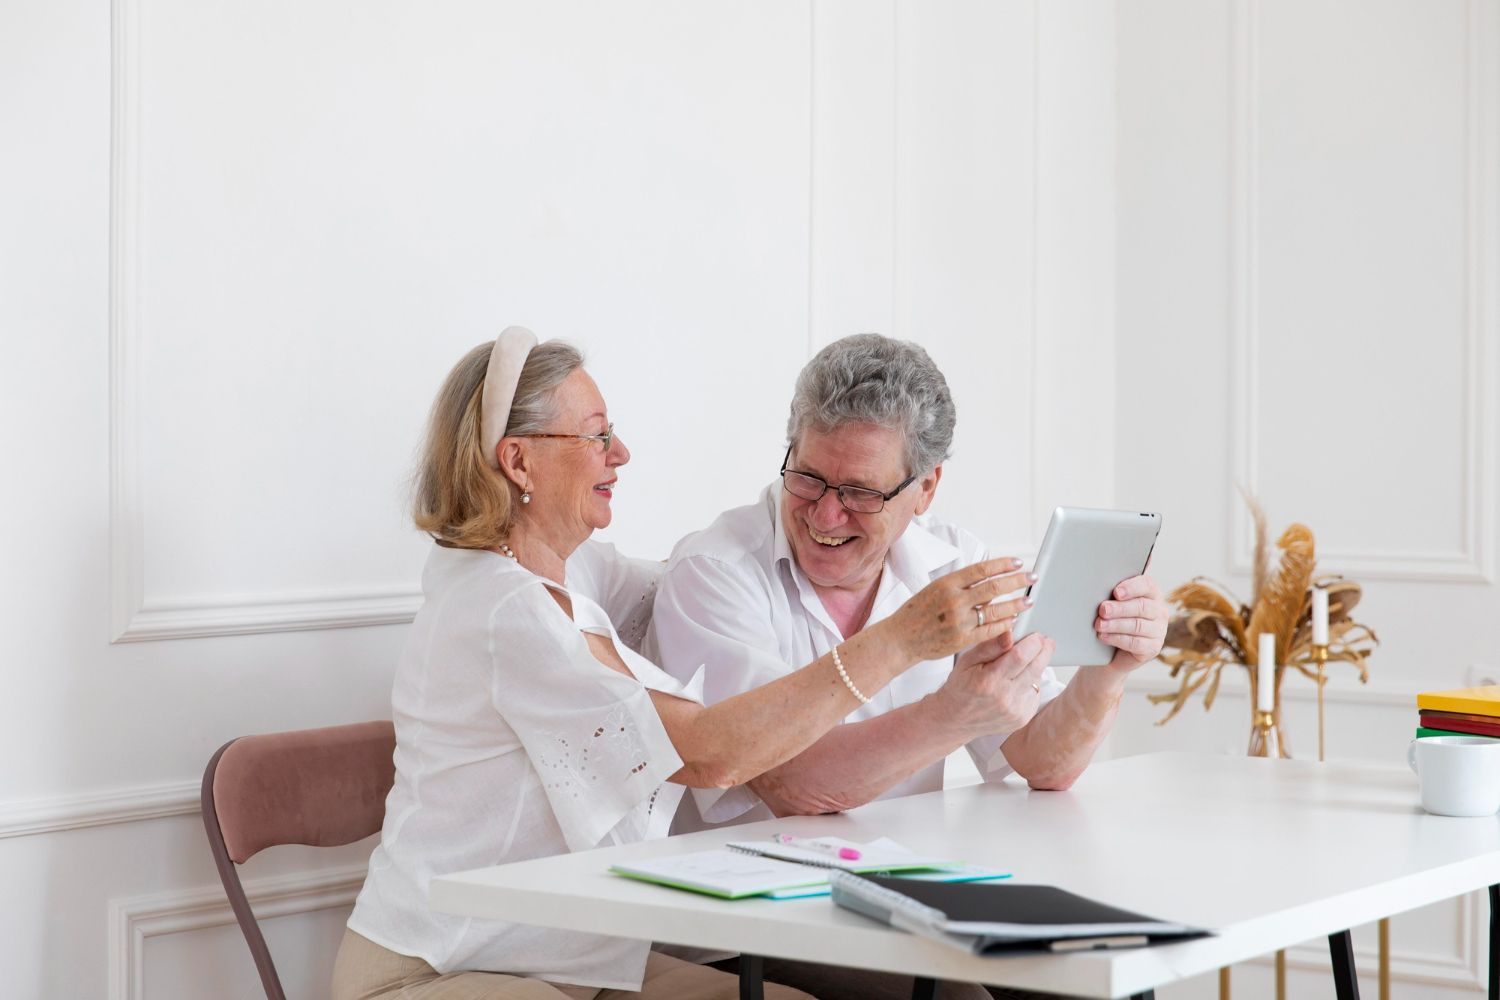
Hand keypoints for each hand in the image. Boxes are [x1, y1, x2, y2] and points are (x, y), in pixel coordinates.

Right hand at [882, 557, 1032, 662]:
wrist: (900, 638)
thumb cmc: (918, 612)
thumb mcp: (936, 589)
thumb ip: (961, 585)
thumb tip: (990, 577)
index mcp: (947, 583)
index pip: (982, 569)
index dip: (1003, 564)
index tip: (1018, 562)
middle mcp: (954, 600)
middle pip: (994, 587)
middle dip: (1017, 581)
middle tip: (1032, 577)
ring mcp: (959, 621)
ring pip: (995, 610)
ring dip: (1016, 604)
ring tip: (1029, 600)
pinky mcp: (962, 640)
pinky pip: (990, 630)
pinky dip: (1004, 624)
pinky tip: (1013, 619)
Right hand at [932, 631, 1053, 738]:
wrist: (955, 720)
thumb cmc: (960, 687)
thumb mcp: (967, 661)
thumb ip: (990, 646)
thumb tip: (1009, 633)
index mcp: (988, 680)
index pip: (1020, 656)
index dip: (1033, 643)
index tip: (1036, 635)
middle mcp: (1004, 697)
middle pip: (1035, 667)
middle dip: (1044, 651)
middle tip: (1045, 641)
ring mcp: (1015, 710)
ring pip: (1037, 680)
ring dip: (1037, 666)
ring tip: (1028, 659)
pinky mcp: (1022, 718)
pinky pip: (1034, 694)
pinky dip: (1031, 683)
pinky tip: (1018, 680)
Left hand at [1095, 575, 1168, 671]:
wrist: (1113, 649)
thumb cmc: (1113, 618)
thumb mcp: (1114, 604)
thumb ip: (1112, 596)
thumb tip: (1098, 589)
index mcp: (1151, 593)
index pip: (1147, 585)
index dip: (1132, 587)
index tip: (1116, 592)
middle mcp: (1159, 611)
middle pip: (1142, 606)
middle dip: (1120, 608)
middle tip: (1103, 610)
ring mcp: (1158, 630)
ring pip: (1138, 625)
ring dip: (1116, 625)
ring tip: (1099, 625)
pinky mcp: (1153, 648)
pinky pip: (1136, 643)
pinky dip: (1117, 639)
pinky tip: (1104, 636)